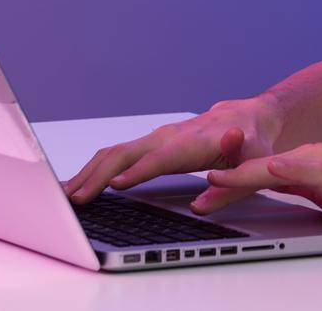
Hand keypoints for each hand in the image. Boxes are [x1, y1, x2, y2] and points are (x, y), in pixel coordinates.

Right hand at [60, 97, 282, 209]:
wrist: (249, 117)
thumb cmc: (253, 142)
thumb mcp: (254, 164)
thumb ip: (230, 186)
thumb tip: (201, 205)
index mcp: (196, 141)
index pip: (161, 158)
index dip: (138, 171)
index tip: (115, 184)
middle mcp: (171, 135)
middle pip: (127, 153)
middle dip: (99, 175)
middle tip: (77, 199)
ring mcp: (157, 137)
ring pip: (115, 152)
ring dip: (89, 172)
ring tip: (68, 194)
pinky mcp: (151, 143)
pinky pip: (116, 153)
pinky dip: (95, 167)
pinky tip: (80, 182)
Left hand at [191, 141, 321, 235]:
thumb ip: (302, 191)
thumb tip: (271, 195)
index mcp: (308, 163)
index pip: (257, 171)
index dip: (225, 179)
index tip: (197, 190)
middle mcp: (311, 157)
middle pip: (255, 168)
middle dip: (220, 179)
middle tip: (194, 194)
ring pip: (270, 168)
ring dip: (237, 176)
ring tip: (207, 185)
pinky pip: (303, 172)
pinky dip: (278, 172)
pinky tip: (263, 172)